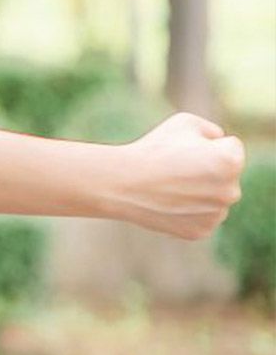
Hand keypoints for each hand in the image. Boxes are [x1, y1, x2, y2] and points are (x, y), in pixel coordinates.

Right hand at [114, 112, 245, 239]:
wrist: (122, 183)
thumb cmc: (153, 149)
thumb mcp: (185, 122)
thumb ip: (213, 130)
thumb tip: (222, 144)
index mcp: (231, 162)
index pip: (231, 147)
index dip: (205, 144)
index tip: (183, 150)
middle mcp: (231, 192)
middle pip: (227, 175)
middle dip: (208, 169)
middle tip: (176, 169)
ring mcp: (217, 215)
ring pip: (216, 197)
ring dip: (200, 191)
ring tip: (171, 186)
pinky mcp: (202, 231)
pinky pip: (203, 216)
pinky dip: (189, 210)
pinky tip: (169, 202)